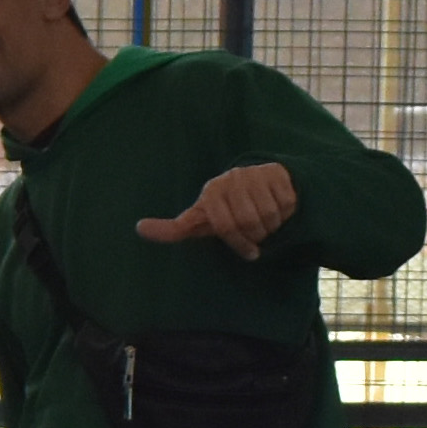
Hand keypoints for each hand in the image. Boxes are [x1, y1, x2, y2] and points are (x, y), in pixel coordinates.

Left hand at [137, 162, 295, 260]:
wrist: (262, 186)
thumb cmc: (227, 210)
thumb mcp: (202, 220)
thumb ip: (175, 229)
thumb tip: (140, 228)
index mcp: (210, 192)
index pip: (223, 225)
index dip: (237, 243)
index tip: (249, 254)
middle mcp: (230, 179)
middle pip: (247, 223)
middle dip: (255, 238)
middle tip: (257, 239)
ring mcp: (254, 174)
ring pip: (268, 215)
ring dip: (272, 226)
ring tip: (266, 223)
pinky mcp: (276, 173)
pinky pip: (285, 204)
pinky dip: (286, 213)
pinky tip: (278, 209)